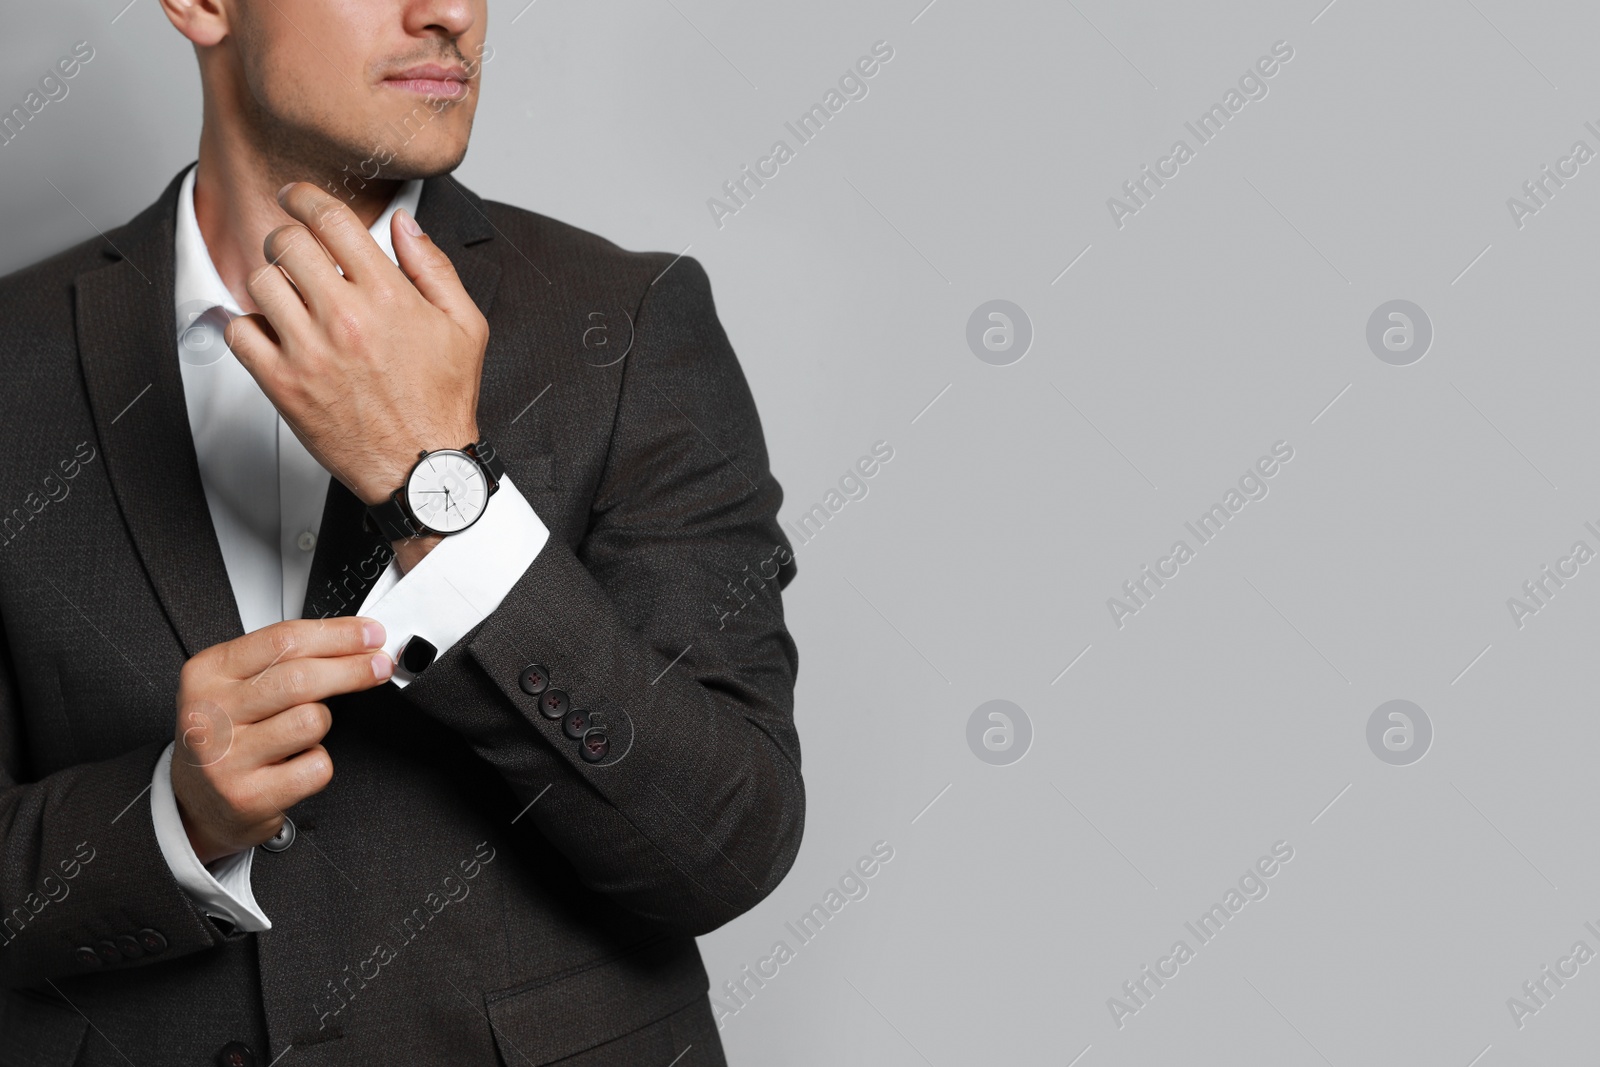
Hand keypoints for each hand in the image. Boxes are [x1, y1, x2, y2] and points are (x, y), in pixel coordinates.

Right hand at [170, 617, 392, 864]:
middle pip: (301, 678)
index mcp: (207, 673)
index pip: (283, 640)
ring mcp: (226, 758)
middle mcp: (210, 713)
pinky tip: (296, 765)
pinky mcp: (247, 797)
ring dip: (323, 722)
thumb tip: (357, 641)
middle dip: (352, 668)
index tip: (371, 635)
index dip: (338, 635)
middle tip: (379, 666)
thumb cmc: (229, 733)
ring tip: (302, 732)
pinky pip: (315, 767)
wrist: (199, 802)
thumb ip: (285, 659)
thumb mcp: (237, 684)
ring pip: (312, 721)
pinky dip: (318, 763)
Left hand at [224, 182, 487, 507]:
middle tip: (294, 250)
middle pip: (287, 242)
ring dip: (271, 280)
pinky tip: (274, 332)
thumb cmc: (443, 401)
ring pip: (259, 282)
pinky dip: (249, 325)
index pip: (331, 220)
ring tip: (290, 296)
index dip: (306, 198)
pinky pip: (240, 332)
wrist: (423, 467)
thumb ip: (433, 267)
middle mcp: (345, 318)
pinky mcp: (284, 384)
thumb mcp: (465, 326)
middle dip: (287, 237)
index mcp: (389, 296)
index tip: (297, 197)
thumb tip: (404, 225)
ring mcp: (310, 351)